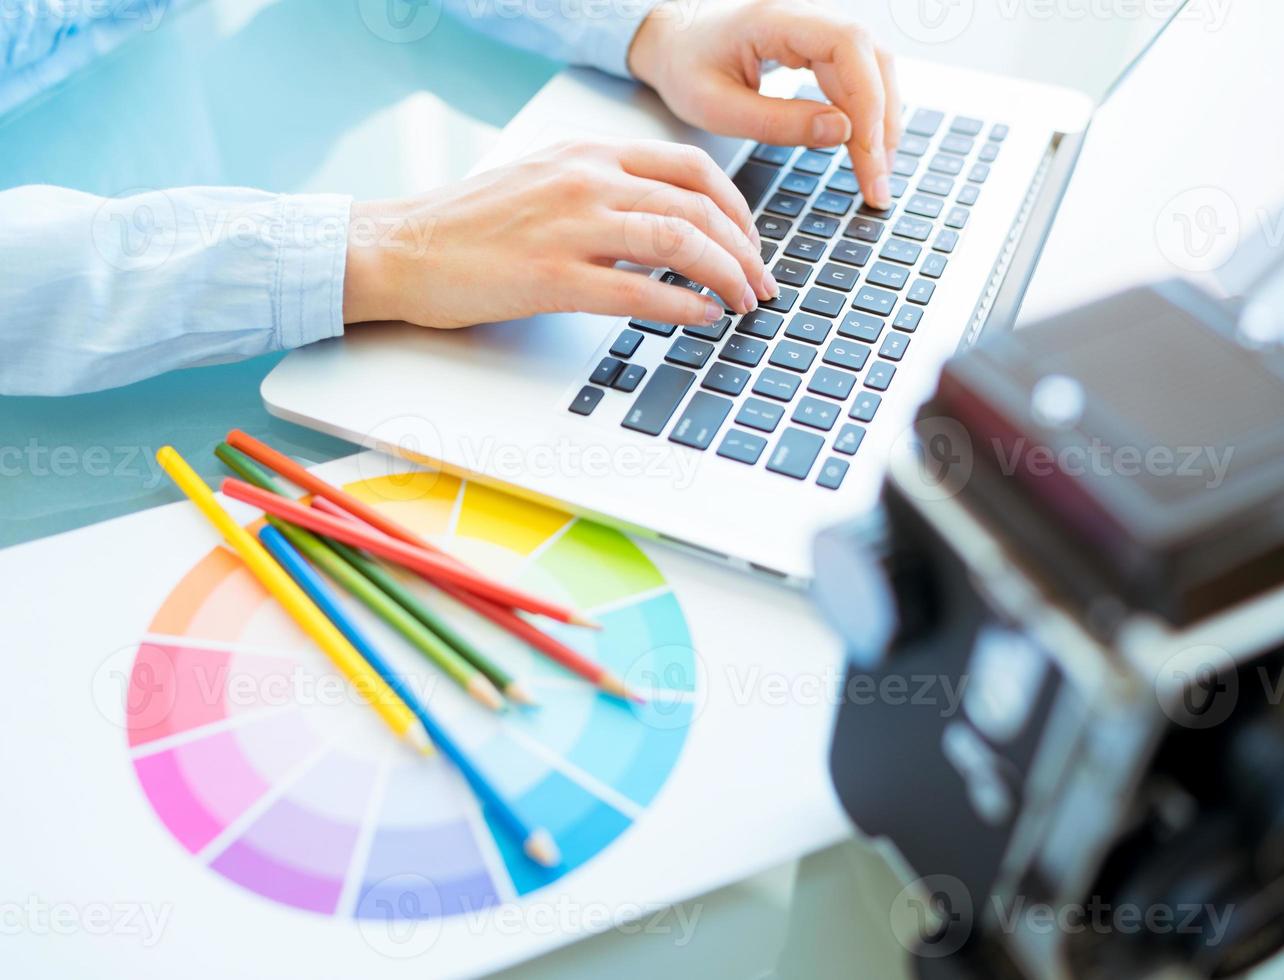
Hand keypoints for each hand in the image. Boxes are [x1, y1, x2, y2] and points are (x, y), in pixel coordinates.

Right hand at [343, 140, 777, 328]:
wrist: (401, 247)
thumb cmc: (468, 225)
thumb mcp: (544, 183)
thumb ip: (602, 192)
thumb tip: (663, 226)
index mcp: (587, 154)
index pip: (689, 167)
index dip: (735, 206)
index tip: (749, 240)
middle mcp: (586, 179)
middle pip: (697, 204)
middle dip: (744, 248)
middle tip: (761, 282)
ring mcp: (569, 226)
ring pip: (679, 241)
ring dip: (725, 276)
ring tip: (743, 304)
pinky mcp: (550, 277)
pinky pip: (638, 289)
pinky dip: (682, 305)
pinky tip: (703, 320)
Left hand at [628, 0, 900, 208]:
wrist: (672, 41)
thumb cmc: (685, 67)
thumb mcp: (717, 108)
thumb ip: (776, 123)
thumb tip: (841, 134)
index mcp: (776, 17)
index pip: (848, 45)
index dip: (868, 100)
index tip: (868, 154)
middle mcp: (806, 13)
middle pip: (872, 59)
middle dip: (881, 124)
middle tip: (878, 185)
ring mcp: (817, 28)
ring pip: (873, 68)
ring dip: (880, 122)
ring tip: (876, 175)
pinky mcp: (820, 46)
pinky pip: (858, 75)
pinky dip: (866, 115)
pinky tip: (864, 151)